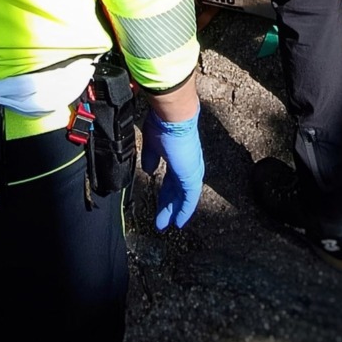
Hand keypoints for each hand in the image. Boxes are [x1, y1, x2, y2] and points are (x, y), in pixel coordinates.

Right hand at [141, 107, 203, 229]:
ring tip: (166, 225)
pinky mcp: (192, 176)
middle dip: (169, 205)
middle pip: (177, 190)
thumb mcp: (152, 143)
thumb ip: (151, 158)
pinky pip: (189, 199)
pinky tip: (179, 222)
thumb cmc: (162, 124)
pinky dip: (184, 211)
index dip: (165, 192)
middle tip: (162, 220)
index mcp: (177, 156)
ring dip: (174, 211)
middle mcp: (186, 165)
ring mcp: (191, 170)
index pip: (171, 179)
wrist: (174, 116)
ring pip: (183, 197)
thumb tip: (149, 170)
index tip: (160, 202)